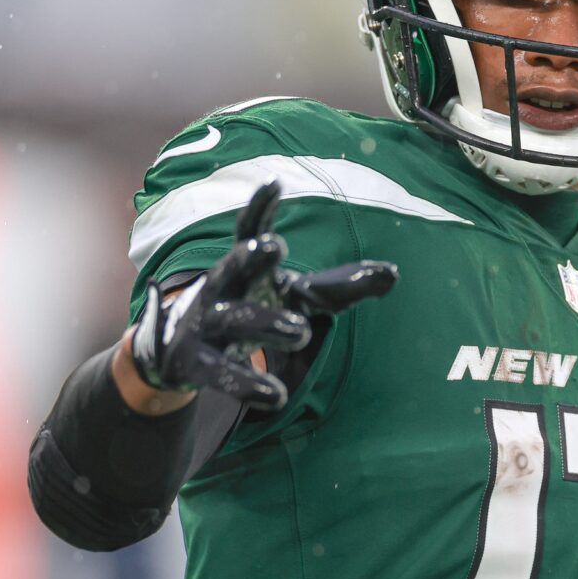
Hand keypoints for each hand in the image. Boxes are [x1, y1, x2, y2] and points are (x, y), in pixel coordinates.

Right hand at [130, 181, 397, 408]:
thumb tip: (394, 274)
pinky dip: (246, 384)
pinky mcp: (197, 363)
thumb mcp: (299, 296)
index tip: (274, 184)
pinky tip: (275, 395)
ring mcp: (206, 324)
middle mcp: (222, 287)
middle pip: (233, 266)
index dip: (260, 207)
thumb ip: (342, 287)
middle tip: (275, 246)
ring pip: (233, 320)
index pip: (250, 230)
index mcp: (246, 266)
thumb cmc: (254, 309)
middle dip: (251, 255)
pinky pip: (221, 374)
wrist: (183, 351)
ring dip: (265, 322)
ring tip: (300, 331)